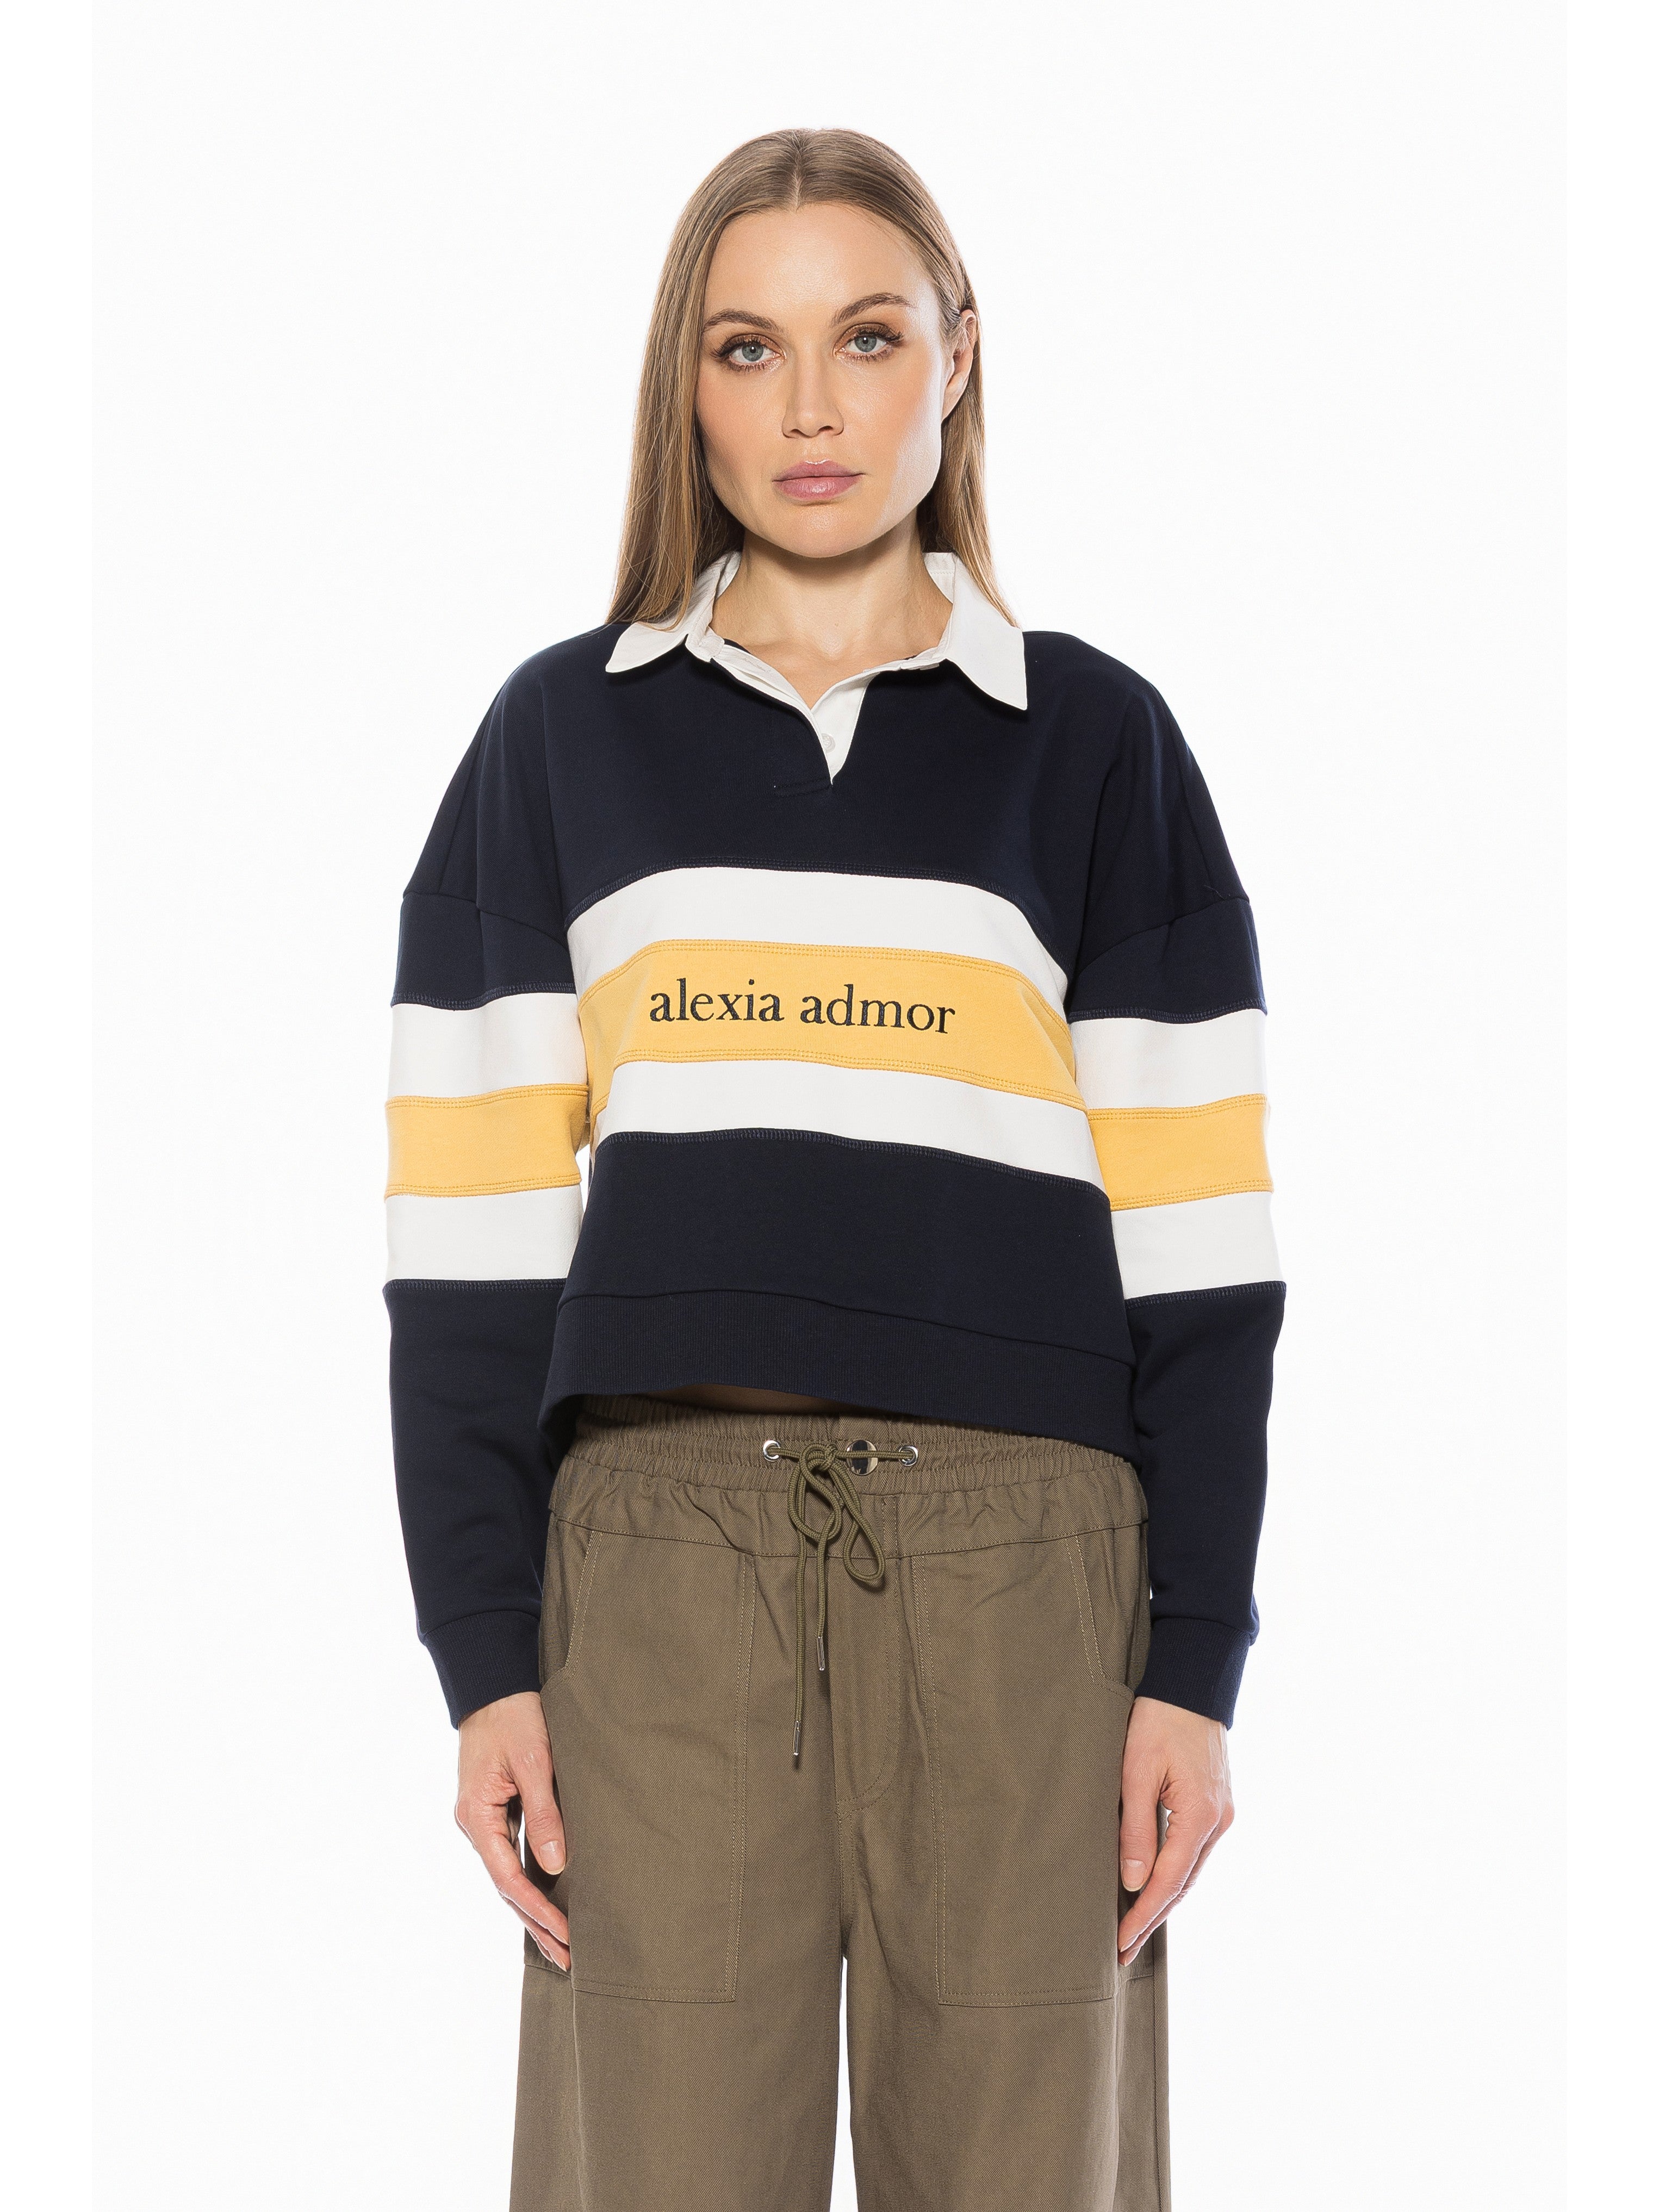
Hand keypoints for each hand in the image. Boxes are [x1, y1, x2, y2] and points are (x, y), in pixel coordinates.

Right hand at [455, 1690, 568, 1969]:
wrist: (494, 1682)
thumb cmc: (515, 1716)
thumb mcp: (534, 1762)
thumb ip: (544, 1814)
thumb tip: (556, 1867)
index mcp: (477, 1817)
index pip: (509, 1879)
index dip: (539, 1911)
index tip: (568, 1935)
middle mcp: (475, 1824)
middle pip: (505, 1887)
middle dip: (536, 1924)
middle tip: (568, 1959)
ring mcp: (482, 1819)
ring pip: (508, 1875)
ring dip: (533, 1909)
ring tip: (561, 1943)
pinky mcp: (495, 1809)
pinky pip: (511, 1856)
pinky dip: (529, 1881)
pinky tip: (547, 1897)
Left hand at [1117, 1695, 1233, 1967]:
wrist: (1192, 1681)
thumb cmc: (1158, 1719)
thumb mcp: (1135, 1772)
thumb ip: (1135, 1829)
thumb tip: (1133, 1883)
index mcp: (1201, 1816)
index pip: (1168, 1882)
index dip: (1143, 1916)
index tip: (1120, 1944)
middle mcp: (1218, 1821)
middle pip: (1184, 1883)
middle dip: (1153, 1918)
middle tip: (1123, 1950)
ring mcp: (1222, 1812)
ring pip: (1191, 1869)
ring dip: (1164, 1897)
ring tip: (1134, 1926)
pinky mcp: (1216, 1802)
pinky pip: (1194, 1849)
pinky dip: (1174, 1871)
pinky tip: (1154, 1883)